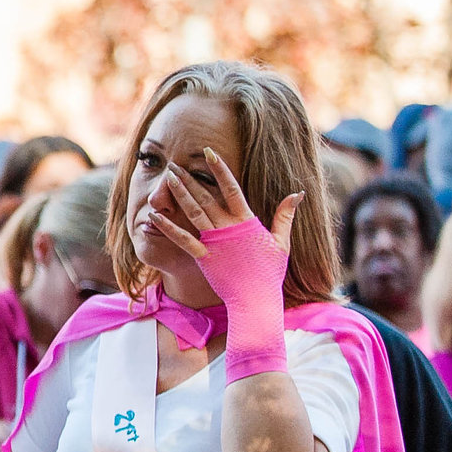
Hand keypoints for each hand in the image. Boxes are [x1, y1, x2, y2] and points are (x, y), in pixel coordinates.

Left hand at [148, 151, 300, 292]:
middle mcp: (228, 227)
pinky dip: (168, 227)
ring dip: (179, 194)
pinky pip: (183, 240)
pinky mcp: (203, 257)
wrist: (256, 300)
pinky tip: (154, 216)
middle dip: (190, 178)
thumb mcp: (281, 242)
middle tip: (175, 162)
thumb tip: (297, 193)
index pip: (231, 187)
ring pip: (193, 212)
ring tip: (168, 178)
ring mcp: (214, 242)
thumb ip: (285, 216)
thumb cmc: (269, 272)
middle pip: (206, 196)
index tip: (208, 152)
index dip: (219, 168)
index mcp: (246, 221)